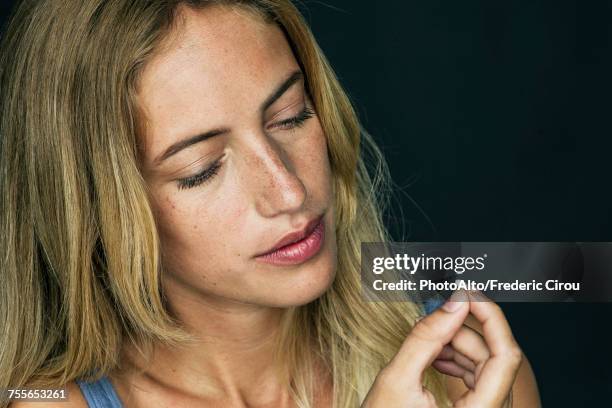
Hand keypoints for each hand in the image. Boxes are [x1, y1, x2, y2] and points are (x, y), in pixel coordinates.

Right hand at [361, 290, 522, 406]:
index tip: (469, 295)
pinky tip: (434, 357)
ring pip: (485, 366)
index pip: (505, 357)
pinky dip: (456, 361)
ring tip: (427, 345)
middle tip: (434, 319)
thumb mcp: (397, 380)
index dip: (491, 319)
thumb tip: (453, 303)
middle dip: (462, 333)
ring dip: (456, 347)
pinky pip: (477, 378)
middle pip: (493, 359)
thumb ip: (426, 337)